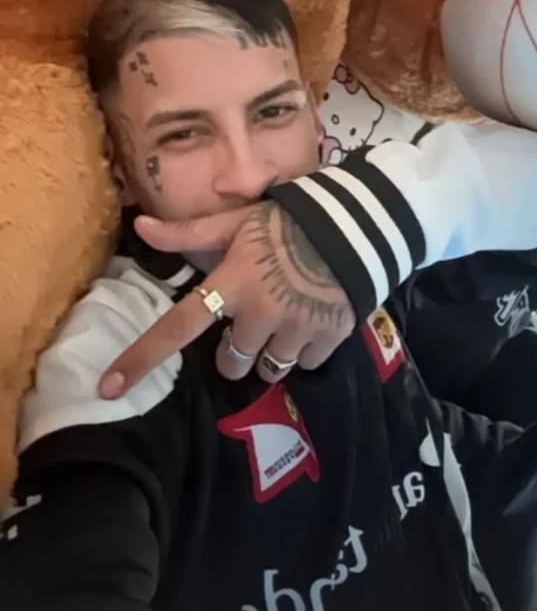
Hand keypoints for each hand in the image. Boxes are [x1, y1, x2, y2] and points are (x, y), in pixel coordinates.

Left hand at [98, 200, 354, 397]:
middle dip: (236, 349)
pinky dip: (303, 349)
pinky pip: (305, 365)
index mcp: (232, 283)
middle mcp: (260, 313)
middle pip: (231, 361)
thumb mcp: (235, 223)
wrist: (354, 223)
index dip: (141, 358)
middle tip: (250, 320)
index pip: (178, 326)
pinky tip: (309, 319)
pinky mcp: (329, 337)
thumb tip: (140, 227)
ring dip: (269, 352)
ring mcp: (296, 329)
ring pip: (269, 368)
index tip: (107, 388)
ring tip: (283, 319)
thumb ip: (188, 233)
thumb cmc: (286, 221)